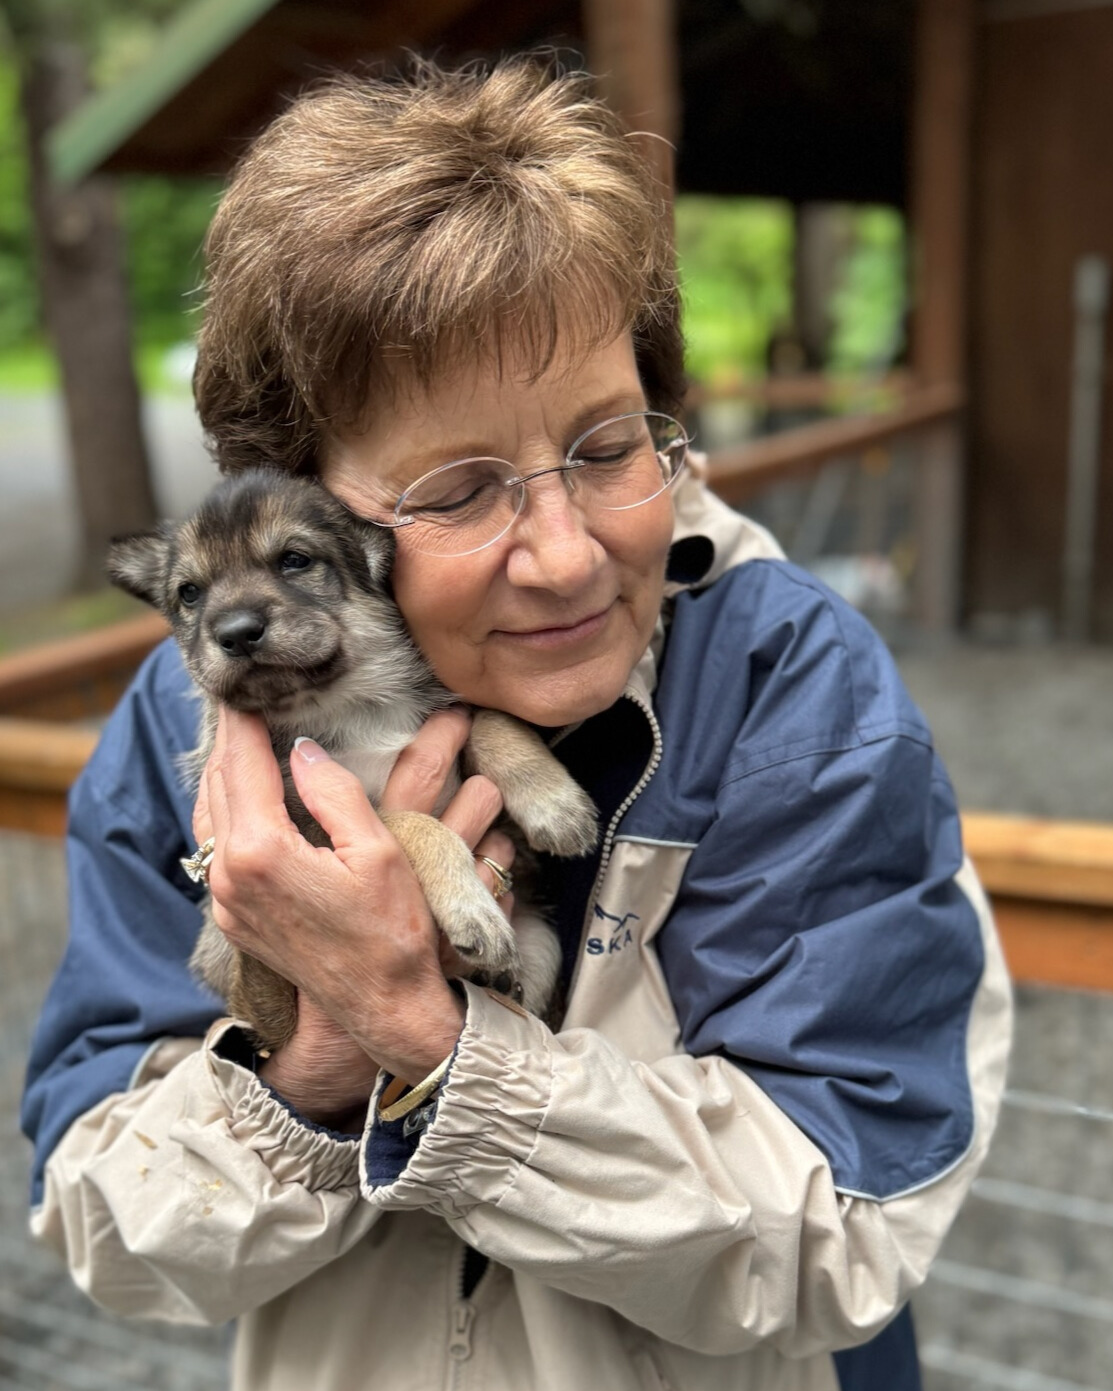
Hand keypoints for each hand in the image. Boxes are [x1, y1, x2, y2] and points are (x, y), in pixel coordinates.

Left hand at [197, 707, 510, 1109]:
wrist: (382, 1006)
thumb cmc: (391, 931)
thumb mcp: (377, 850)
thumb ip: (334, 792)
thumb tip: (303, 750)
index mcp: (261, 851)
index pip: (243, 763)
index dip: (245, 720)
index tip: (247, 686)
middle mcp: (229, 875)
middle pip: (218, 784)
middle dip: (230, 739)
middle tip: (242, 699)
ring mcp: (226, 901)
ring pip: (209, 815)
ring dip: (224, 772)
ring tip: (242, 737)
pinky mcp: (234, 917)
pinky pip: (215, 847)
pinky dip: (226, 808)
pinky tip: (246, 794)